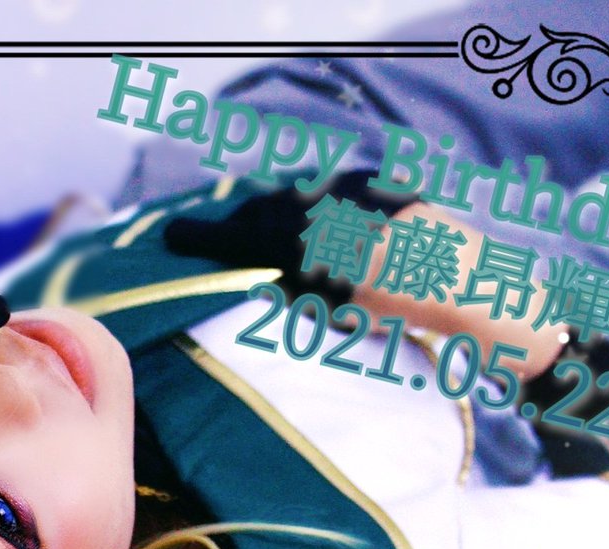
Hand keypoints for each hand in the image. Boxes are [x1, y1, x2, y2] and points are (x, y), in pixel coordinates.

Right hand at [163, 171, 416, 305]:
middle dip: (244, 229)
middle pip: (256, 213)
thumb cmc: (373, 301)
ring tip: (297, 241)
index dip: (192, 237)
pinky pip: (333, 192)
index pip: (220, 236)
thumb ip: (283, 289)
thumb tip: (265, 279)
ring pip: (293, 199)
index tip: (169, 235)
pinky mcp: (367, 178)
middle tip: (242, 247)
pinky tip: (346, 231)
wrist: (439, 265)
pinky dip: (328, 210)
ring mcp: (331, 185)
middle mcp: (295, 204)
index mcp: (276, 239)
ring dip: (287, 218)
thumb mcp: (316, 309)